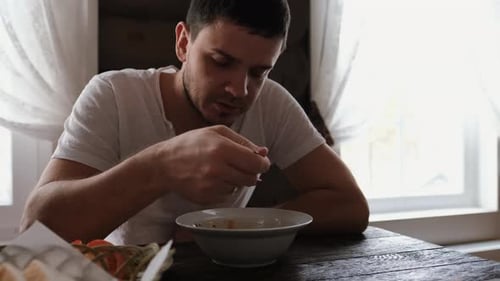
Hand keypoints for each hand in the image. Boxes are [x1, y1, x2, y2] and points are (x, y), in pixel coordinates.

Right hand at [146, 125, 269, 204]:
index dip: (263, 164)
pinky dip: (224, 188)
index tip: (261, 162)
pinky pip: (227, 196)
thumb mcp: (216, 132)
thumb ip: (243, 142)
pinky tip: (212, 179)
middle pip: (251, 178)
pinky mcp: (205, 198)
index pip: (256, 163)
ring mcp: (211, 186)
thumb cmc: (190, 144)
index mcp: (221, 149)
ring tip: (221, 169)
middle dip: (251, 172)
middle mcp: (217, 169)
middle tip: (241, 165)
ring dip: (236, 180)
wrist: (163, 164)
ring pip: (239, 187)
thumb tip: (264, 152)